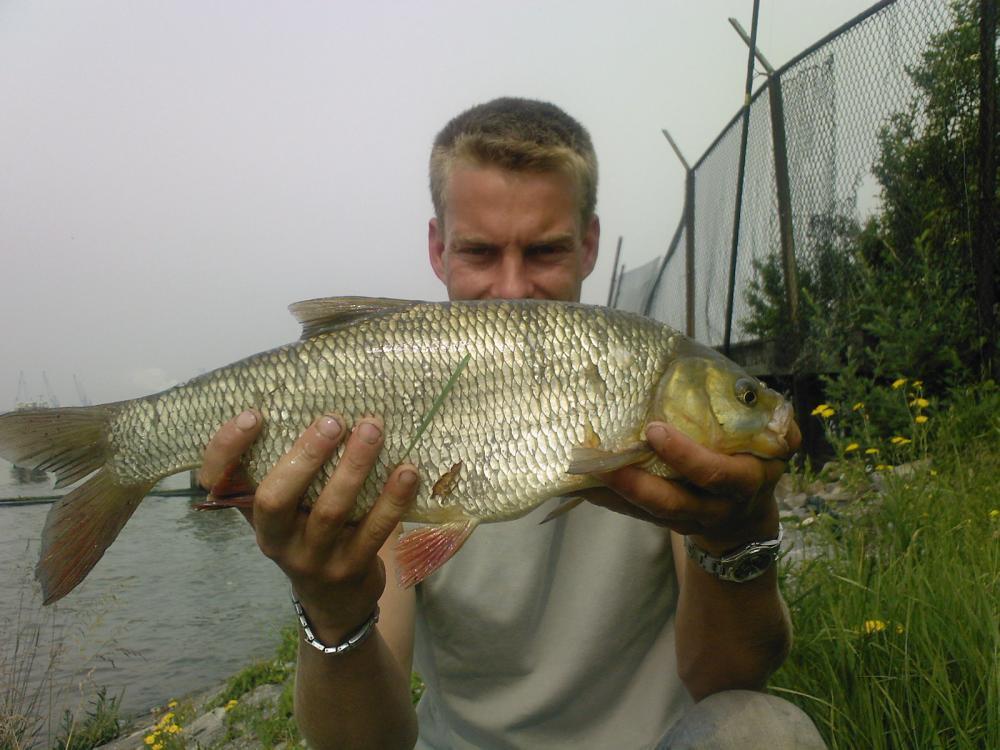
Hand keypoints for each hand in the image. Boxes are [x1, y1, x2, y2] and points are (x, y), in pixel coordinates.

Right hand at [198, 410, 419, 640]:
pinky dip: (392, 499)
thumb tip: (322, 397)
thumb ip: (293, 465)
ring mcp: (312, 558)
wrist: (336, 601)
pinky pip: (373, 531)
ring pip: (330, 511)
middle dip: (305, 455)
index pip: (217, 483)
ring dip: (354, 467)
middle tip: (333, 419)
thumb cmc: (311, 532)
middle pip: (275, 498)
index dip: (226, 449)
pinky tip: (407, 471)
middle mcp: (275, 539)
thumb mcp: (290, 507)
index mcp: (251, 514)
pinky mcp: (350, 569)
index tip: (252, 415)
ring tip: (373, 429)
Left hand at [587, 420, 800, 553]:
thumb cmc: (753, 462)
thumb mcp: (774, 444)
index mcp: (743, 482)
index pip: (715, 474)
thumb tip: (758, 393)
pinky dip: (606, 498)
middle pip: (672, 504)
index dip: (685, 456)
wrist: (744, 520)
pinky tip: (578, 482)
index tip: (654, 429)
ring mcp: (687, 521)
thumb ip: (773, 420)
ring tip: (581, 469)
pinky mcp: (663, 523)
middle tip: (606, 458)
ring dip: (612, 492)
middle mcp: (714, 508)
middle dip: (637, 483)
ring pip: (646, 512)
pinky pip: (632, 513)